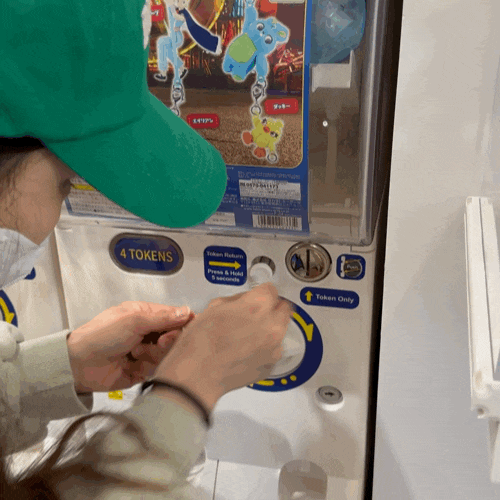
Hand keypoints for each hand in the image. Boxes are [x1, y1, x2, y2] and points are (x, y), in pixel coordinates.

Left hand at [66, 302, 194, 392]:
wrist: (79, 364)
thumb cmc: (101, 335)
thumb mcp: (134, 320)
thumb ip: (163, 317)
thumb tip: (187, 311)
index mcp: (145, 314)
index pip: (174, 316)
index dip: (182, 323)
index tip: (184, 328)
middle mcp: (147, 332)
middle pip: (174, 336)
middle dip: (168, 340)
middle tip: (159, 342)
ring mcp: (145, 351)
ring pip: (167, 353)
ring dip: (154, 353)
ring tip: (137, 352)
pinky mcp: (142, 370)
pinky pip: (157, 368)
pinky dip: (148, 365)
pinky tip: (134, 363)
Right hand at [153, 283, 293, 411]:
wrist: (198, 376)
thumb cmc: (200, 343)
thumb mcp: (215, 307)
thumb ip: (237, 300)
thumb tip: (245, 301)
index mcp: (256, 306)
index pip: (272, 290)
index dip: (262, 292)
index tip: (258, 295)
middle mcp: (271, 326)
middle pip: (284, 308)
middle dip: (272, 308)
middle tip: (257, 312)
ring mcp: (274, 347)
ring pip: (281, 329)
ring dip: (270, 328)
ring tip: (249, 334)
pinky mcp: (272, 364)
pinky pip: (275, 349)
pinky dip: (266, 347)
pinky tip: (247, 349)